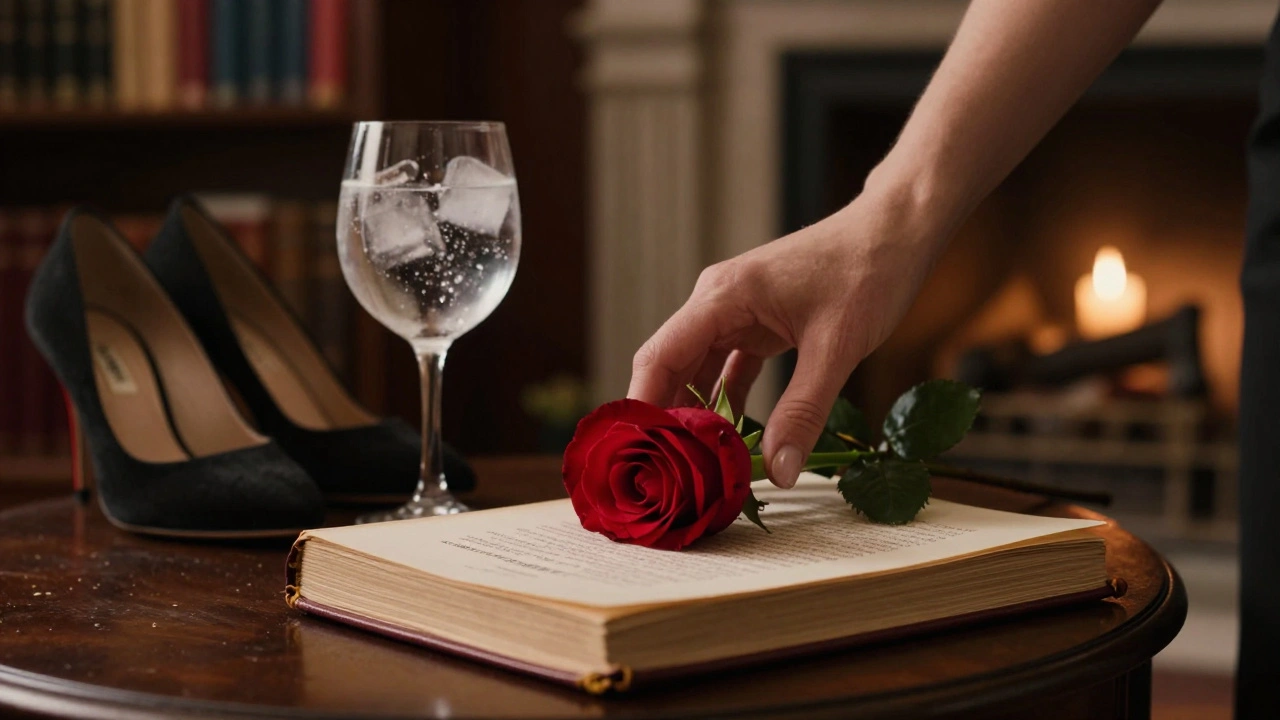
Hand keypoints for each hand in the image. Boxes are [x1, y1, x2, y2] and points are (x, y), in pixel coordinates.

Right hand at [627, 193, 941, 488]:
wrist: (897, 232)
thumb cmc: (868, 270)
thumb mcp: (837, 346)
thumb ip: (803, 411)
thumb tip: (778, 471)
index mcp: (722, 296)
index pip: (659, 357)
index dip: (642, 407)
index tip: (640, 456)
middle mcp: (717, 303)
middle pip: (670, 368)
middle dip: (665, 421)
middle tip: (665, 477)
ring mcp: (735, 313)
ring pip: (696, 372)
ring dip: (696, 417)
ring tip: (694, 468)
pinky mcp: (757, 324)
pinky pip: (726, 371)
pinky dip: (724, 405)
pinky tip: (727, 441)